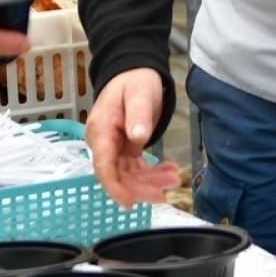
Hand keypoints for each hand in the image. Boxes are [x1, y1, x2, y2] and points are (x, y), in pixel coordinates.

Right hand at [85, 68, 181, 208]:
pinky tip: (169, 171)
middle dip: (141, 187)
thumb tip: (137, 136)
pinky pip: (136, 168)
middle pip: (117, 175)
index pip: (104, 166)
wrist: (134, 73)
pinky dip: (152, 173)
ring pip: (128, 175)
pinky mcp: (124, 149)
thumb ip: (137, 115)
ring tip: (174, 178)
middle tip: (167, 190)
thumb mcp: (139, 94)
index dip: (115, 187)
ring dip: (150, 181)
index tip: (129, 203)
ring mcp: (113, 147)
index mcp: (101, 130)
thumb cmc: (135, 82)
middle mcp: (103, 142)